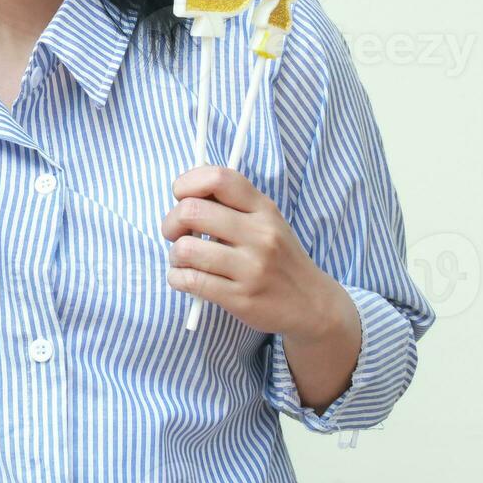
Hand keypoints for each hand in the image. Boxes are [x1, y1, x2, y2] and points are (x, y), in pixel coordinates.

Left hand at [161, 165, 352, 343]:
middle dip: (171, 222)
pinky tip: (185, 279)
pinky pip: (190, 281)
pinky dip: (177, 278)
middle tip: (175, 233)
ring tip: (183, 260)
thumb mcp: (266, 221)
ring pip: (186, 249)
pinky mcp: (241, 298)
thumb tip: (185, 192)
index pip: (218, 178)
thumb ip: (232, 204)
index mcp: (263, 209)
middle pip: (192, 211)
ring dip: (174, 255)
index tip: (181, 198)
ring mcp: (251, 268)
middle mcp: (260, 235)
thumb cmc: (278, 258)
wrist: (311, 304)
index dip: (187, 183)